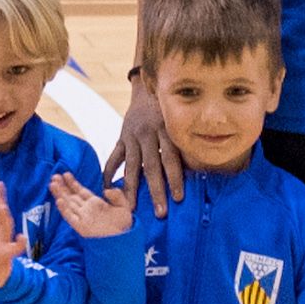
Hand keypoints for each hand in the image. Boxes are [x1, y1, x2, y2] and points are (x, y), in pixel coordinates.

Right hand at [48, 170, 135, 238]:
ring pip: (68, 204)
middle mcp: (86, 210)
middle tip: (54, 176)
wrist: (124, 240)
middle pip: (71, 196)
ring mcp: (83, 218)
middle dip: (62, 186)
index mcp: (95, 204)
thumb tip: (106, 190)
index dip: (73, 183)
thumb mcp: (124, 207)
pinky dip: (64, 209)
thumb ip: (117, 196)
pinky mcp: (81, 227)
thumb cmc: (124, 226)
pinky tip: (59, 201)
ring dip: (60, 194)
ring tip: (52, 184)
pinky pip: (70, 217)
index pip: (80, 191)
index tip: (65, 174)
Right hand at [107, 79, 188, 215]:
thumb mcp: (178, 123)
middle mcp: (148, 134)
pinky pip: (113, 158)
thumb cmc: (170, 113)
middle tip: (160, 212)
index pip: (170, 159)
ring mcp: (132, 136)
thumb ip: (182, 145)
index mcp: (166, 131)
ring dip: (132, 189)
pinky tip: (108, 190)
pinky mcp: (121, 138)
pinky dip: (109, 174)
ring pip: (131, 166)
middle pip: (151, 167)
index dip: (174, 179)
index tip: (178, 199)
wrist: (147, 90)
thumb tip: (196, 174)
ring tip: (132, 208)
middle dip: (156, 191)